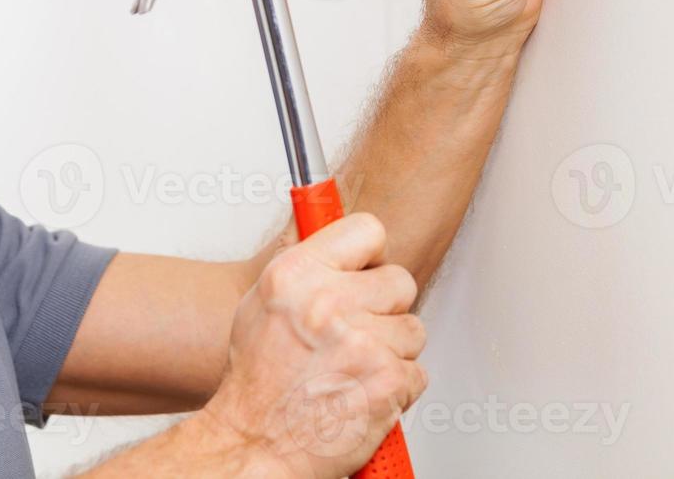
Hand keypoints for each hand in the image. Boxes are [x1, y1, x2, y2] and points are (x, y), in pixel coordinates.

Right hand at [197, 214, 425, 478]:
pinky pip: (417, 372)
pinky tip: (362, 392)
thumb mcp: (261, 304)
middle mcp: (327, 303)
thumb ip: (305, 269)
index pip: (366, 229)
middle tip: (356, 331)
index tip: (366, 267)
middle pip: (400, 280)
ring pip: (413, 329)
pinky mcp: (388, 381)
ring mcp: (362, 342)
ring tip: (353, 368)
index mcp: (296, 275)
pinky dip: (396, 388)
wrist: (256, 444)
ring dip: (391, 350)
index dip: (370, 254)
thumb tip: (341, 249)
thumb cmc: (258, 384)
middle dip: (385, 308)